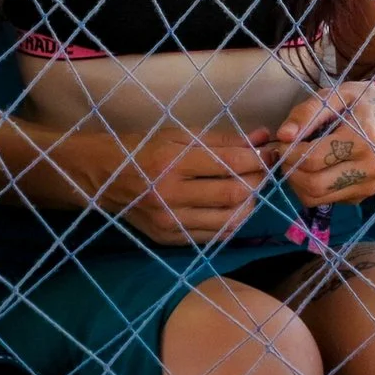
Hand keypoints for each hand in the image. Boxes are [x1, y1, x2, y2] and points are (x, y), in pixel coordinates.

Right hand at [73, 130, 268, 245]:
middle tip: (263, 171)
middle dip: (257, 181)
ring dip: (248, 204)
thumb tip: (261, 138)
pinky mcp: (170, 239)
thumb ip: (223, 139)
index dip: (258, 159)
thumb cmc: (144, 148)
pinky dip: (231, 221)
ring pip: (228, 220)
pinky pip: (214, 235)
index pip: (229, 165)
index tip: (270, 152)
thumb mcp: (180, 134)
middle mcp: (170, 195)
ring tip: (249, 189)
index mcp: (172, 163)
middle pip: (233, 195)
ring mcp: (170, 222)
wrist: (104, 177)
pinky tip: (232, 207)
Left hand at [265, 82, 374, 209]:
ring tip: (295, 161)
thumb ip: (306, 114)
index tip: (282, 143)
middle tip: (284, 154)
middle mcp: (370, 169)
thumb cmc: (354, 105)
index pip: (313, 159)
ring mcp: (367, 187)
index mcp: (364, 141)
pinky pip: (322, 201)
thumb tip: (283, 135)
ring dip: (296, 182)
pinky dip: (308, 189)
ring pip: (315, 198)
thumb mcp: (332, 97)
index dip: (289, 153)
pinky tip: (312, 170)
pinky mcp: (360, 198)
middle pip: (314, 185)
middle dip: (290, 170)